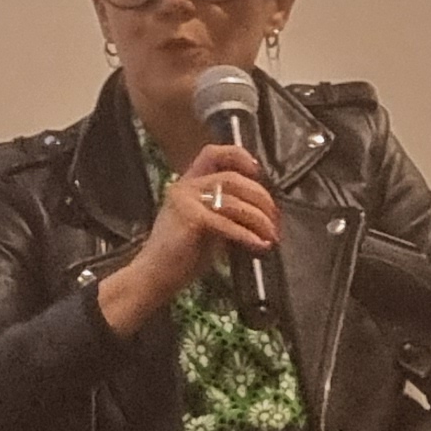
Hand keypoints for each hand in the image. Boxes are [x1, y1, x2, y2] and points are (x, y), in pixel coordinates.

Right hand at [98, 143, 276, 335]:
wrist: (154, 277)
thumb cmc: (180, 257)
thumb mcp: (206, 227)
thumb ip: (224, 212)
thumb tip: (260, 211)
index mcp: (188, 184)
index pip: (212, 153)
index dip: (238, 156)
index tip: (258, 171)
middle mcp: (185, 186)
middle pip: (232, 179)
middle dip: (260, 198)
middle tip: (275, 219)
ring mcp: (186, 200)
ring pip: (233, 201)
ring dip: (259, 219)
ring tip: (271, 235)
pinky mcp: (191, 218)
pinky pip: (227, 223)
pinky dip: (247, 235)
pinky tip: (259, 245)